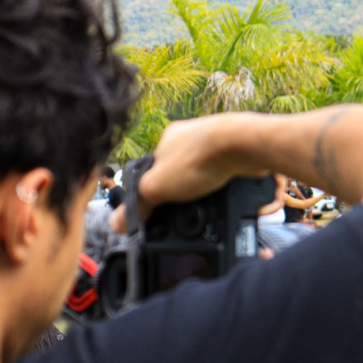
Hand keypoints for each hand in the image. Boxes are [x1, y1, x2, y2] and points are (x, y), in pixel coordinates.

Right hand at [137, 115, 269, 220]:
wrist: (245, 145)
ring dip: (217, 198)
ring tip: (219, 210)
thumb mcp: (156, 186)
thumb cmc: (200, 157)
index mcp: (170, 140)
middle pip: (187, 176)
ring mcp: (221, 146)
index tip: (165, 211)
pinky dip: (240, 197)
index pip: (157, 170)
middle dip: (191, 197)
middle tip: (195, 212)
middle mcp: (196, 140)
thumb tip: (118, 222)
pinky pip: (240, 183)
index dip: (159, 192)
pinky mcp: (244, 157)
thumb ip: (138, 203)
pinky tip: (241, 207)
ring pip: (215, 179)